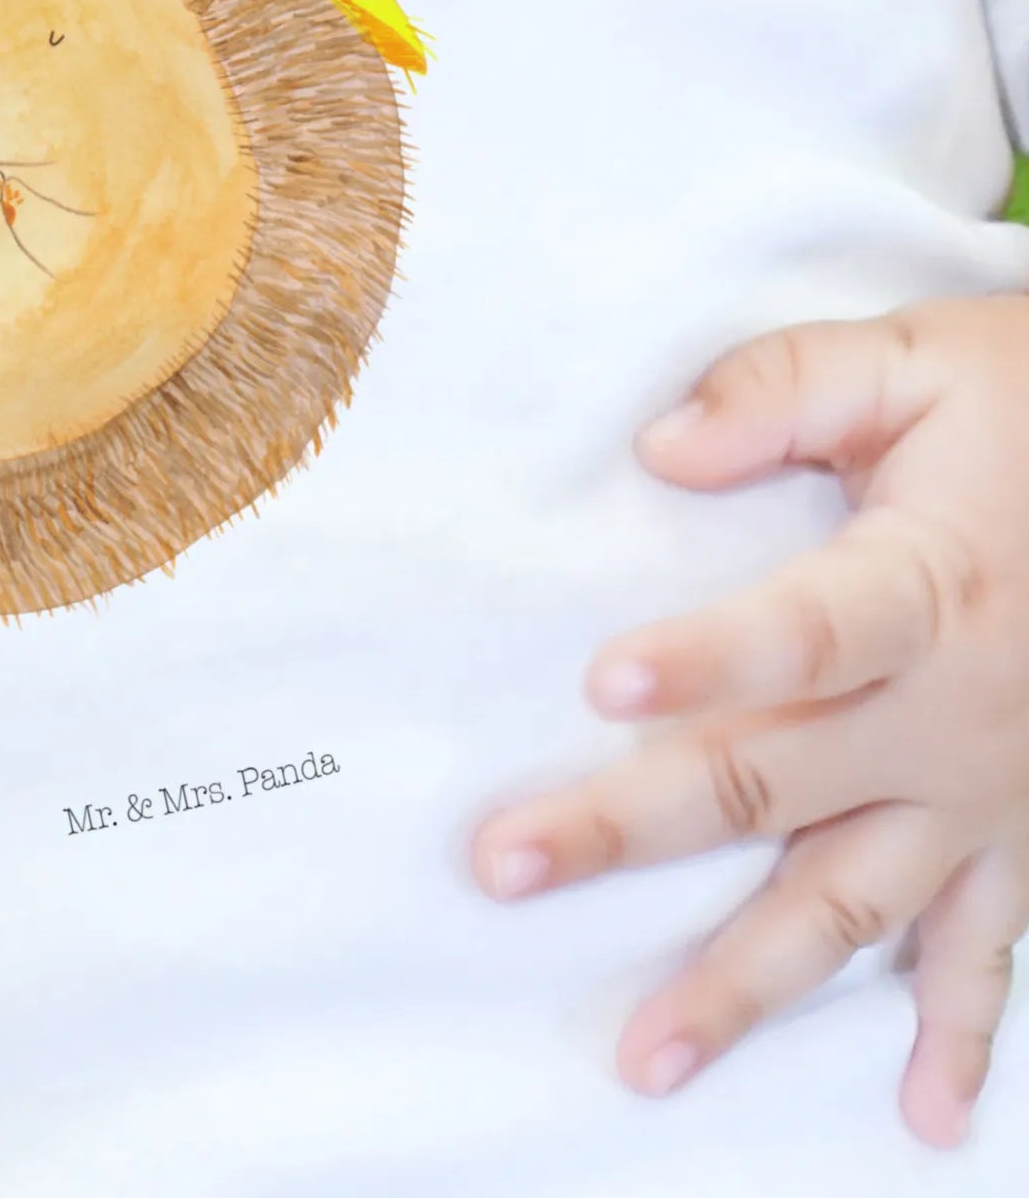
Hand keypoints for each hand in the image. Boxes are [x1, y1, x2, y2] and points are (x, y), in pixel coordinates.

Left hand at [470, 296, 1028, 1148]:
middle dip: (630, 828)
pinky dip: (958, 1036)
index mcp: (927, 585)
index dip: (710, 659)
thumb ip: (783, 389)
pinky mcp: (1021, 830)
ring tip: (649, 1057)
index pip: (806, 632)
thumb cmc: (1027, 403)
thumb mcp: (915, 360)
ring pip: (856, 904)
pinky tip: (920, 1120)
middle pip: (776, 781)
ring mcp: (989, 790)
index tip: (602, 684)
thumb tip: (660, 448)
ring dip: (750, 984)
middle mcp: (954, 712)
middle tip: (505, 868)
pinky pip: (990, 947)